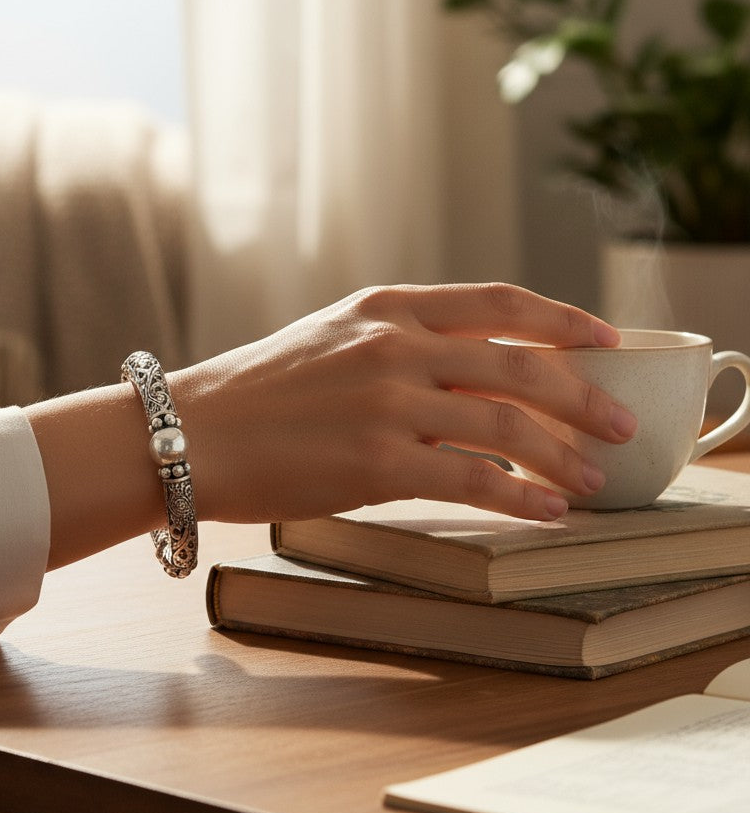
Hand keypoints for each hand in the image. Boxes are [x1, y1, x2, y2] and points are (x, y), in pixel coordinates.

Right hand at [174, 283, 635, 523]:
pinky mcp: (378, 463)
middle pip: (522, 366)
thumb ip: (401, 342)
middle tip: (620, 422)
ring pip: (508, 427)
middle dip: (584, 396)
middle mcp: (395, 346)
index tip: (606, 338)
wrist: (192, 431)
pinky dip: (523, 498)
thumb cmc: (257, 390)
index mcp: (386, 306)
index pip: (499, 301)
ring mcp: (389, 403)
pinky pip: (474, 481)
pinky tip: (546, 510)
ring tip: (593, 479)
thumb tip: (476, 372)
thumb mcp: (333, 339)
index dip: (565, 319)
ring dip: (563, 457)